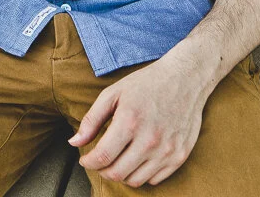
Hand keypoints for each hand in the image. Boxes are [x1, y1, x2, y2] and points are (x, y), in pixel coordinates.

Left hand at [70, 52, 212, 186]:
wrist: (185, 79)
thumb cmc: (146, 84)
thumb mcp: (113, 94)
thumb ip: (91, 120)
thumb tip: (74, 143)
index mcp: (130, 122)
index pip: (103, 157)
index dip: (88, 163)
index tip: (84, 160)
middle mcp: (150, 140)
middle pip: (117, 173)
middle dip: (101, 171)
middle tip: (98, 162)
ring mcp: (167, 150)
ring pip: (135, 180)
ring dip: (120, 175)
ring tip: (116, 161)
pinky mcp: (180, 155)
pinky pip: (155, 179)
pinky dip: (141, 174)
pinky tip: (136, 160)